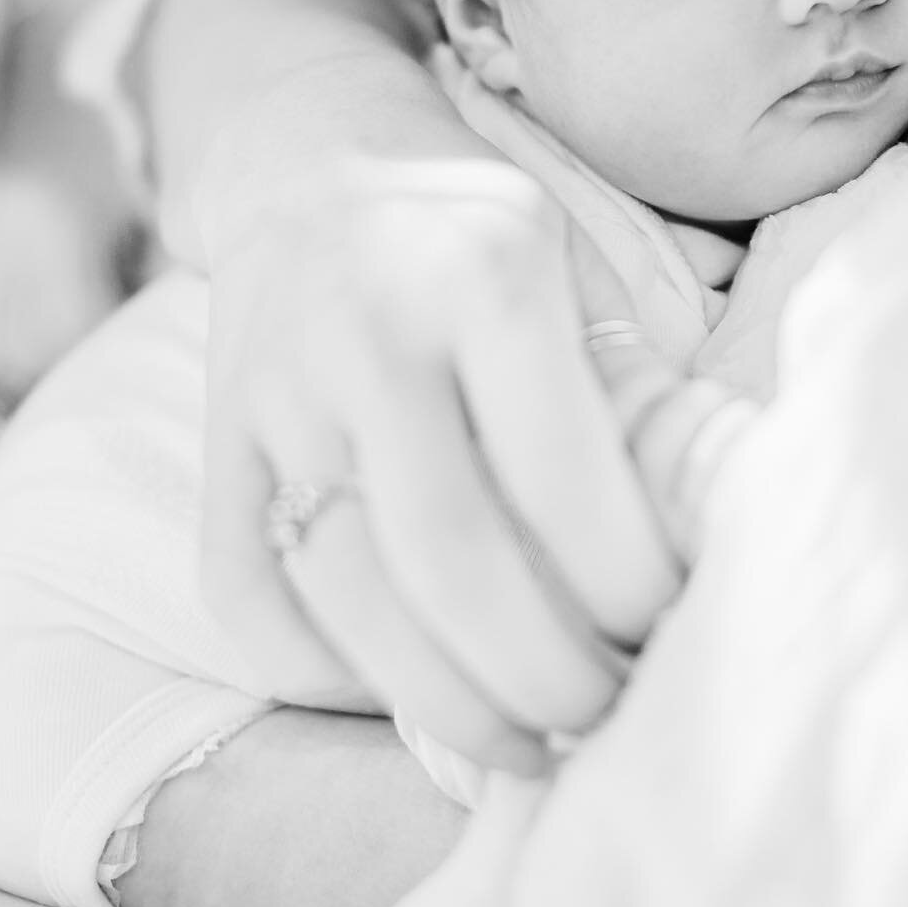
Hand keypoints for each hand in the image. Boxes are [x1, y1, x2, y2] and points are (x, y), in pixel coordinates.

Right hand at [198, 155, 683, 775]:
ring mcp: (275, 393)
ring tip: (522, 744)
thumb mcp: (575, 262)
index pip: (562, 477)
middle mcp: (369, 335)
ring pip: (345, 595)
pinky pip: (242, 593)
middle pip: (452, 562)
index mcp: (485, 280)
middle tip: (602, 716)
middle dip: (544, 676)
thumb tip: (695, 545)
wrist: (316, 162)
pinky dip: (319, 671)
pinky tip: (399, 689)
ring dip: (445, 704)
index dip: (624, 585)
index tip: (665, 627)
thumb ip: (623, 388)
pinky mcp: (212, 439)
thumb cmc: (478, 230)